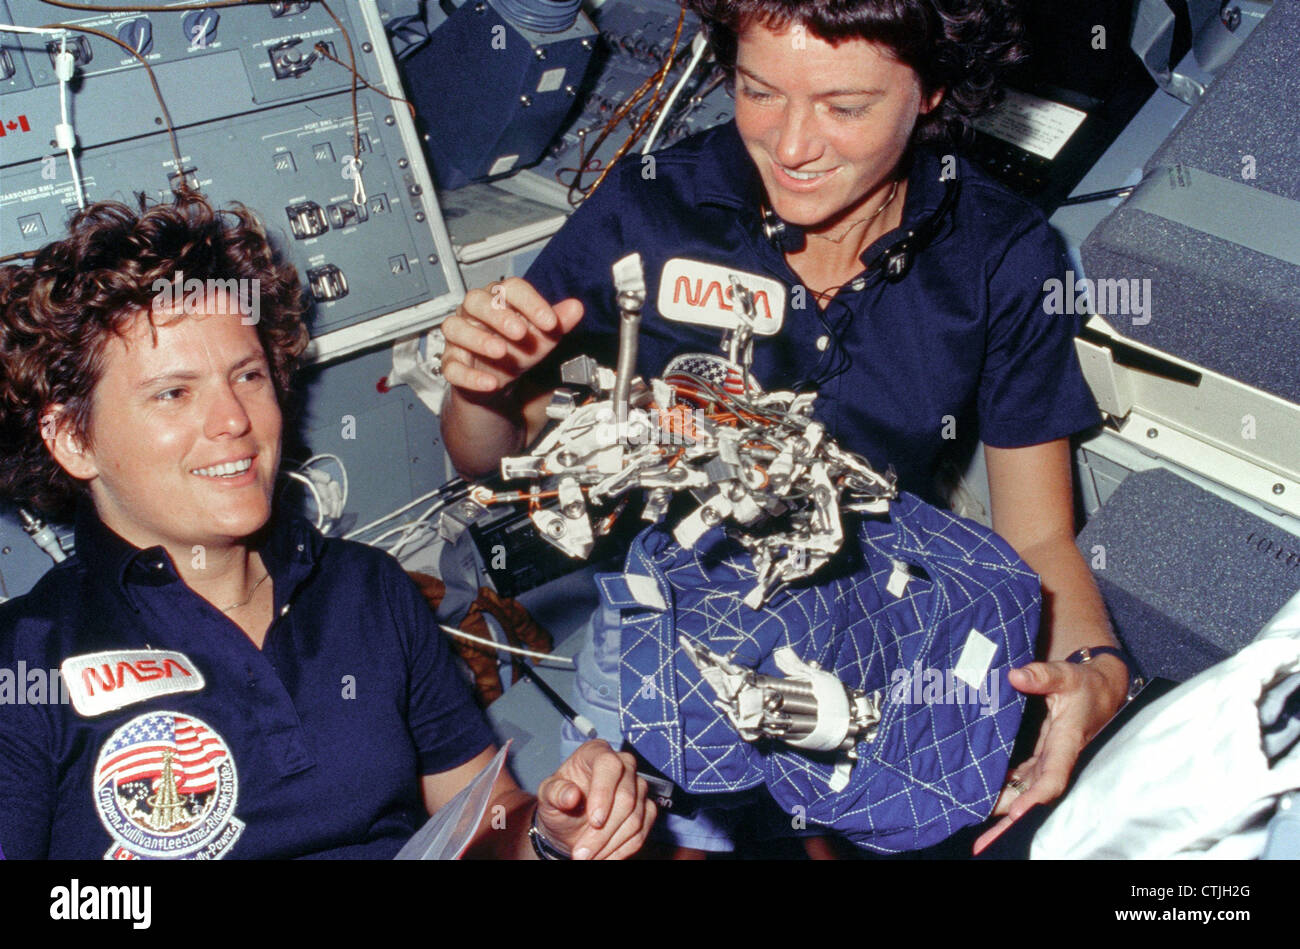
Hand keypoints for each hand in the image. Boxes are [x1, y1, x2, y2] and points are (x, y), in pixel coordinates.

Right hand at [441, 277, 583, 395]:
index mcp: (498, 299)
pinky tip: (489, 383)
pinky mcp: (451, 363)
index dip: (530, 302)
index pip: (510, 288)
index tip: (550, 322)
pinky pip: (452, 366)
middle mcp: (474, 313)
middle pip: (476, 301)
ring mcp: (459, 337)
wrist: (499, 382)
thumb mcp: (542, 338)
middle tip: (521, 333)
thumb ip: (558, 323)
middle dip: (498, 316)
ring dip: (478, 340)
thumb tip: (576, 307)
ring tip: (501, 352)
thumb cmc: (517, 350)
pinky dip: (469, 376)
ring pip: (455, 328)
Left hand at [534, 739, 655, 859]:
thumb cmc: (558, 802)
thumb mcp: (547, 796)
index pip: (609, 765)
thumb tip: (571, 796)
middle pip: (626, 797)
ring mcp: (638, 787)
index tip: (594, 821)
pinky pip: (641, 833)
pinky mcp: (647, 809)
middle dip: (603, 832)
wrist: (568, 822)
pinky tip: (602, 857)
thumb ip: (555, 792)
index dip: (604, 792)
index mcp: (596, 752)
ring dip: (610, 845)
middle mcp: (623, 765)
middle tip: (581, 853)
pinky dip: (621, 851)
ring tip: (587, 857)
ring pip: (635, 818)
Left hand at [972, 656, 1126, 854]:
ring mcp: (1048, 762)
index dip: (1035, 798)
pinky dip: (1004, 792)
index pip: (1052, 778)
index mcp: (1066, 743)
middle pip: (1034, 797)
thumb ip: (1043, 675)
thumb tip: (1015, 676)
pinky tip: (982, 801)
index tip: (1016, 813)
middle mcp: (1056, 759)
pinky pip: (1021, 782)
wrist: (1101, 690)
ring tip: (979, 836)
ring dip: (1003, 812)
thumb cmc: (1084, 684)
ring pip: (1025, 793)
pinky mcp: (1041, 759)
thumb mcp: (1066, 675)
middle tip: (984, 844)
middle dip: (1011, 821)